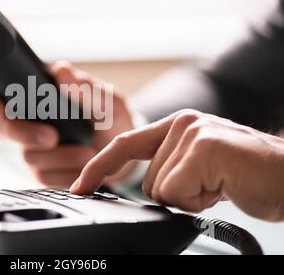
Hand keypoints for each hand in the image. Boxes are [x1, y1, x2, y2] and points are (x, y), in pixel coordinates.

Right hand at [0, 61, 134, 187]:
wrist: (122, 153)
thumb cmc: (109, 118)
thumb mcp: (105, 100)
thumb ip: (84, 88)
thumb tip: (61, 71)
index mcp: (37, 100)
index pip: (1, 100)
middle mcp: (29, 125)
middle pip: (5, 130)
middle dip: (27, 134)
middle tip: (52, 137)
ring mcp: (34, 150)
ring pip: (30, 156)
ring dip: (59, 156)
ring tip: (88, 153)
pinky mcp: (44, 173)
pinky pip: (45, 178)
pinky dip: (67, 172)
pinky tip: (84, 167)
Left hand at [71, 109, 283, 221]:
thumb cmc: (245, 174)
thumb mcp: (199, 165)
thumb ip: (170, 166)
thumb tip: (145, 187)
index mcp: (176, 126)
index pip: (124, 145)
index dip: (98, 167)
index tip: (79, 187)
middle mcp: (181, 123)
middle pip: (147, 179)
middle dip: (177, 193)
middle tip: (210, 184)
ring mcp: (192, 132)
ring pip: (161, 188)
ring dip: (190, 197)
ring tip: (219, 183)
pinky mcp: (205, 148)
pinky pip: (177, 191)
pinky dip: (199, 201)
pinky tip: (223, 186)